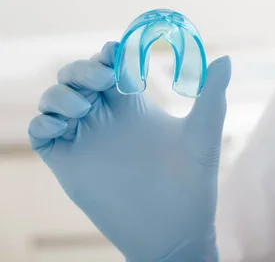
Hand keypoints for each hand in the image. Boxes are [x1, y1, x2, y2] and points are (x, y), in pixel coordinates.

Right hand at [28, 42, 230, 261]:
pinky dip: (44, 121)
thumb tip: (226, 59)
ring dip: (62, 92)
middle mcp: (105, 117)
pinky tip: (64, 125)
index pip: (110, 65)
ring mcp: (84, 138)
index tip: (118, 52)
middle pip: (78, 76)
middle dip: (84, 68)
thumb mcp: (203, 132)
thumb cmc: (192, 180)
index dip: (109, 53)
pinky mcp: (67, 161)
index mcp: (134, 104)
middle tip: (104, 76)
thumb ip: (212, 94)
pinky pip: (41, 132)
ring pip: (56, 98)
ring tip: (85, 105)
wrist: (175, 229)